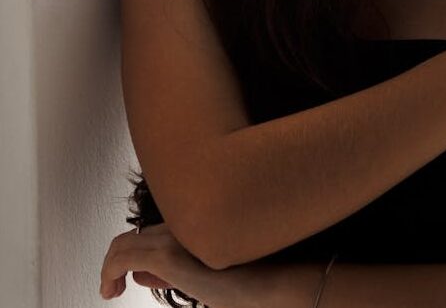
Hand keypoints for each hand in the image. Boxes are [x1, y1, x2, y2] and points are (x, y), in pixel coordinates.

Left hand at [99, 222, 264, 307]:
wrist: (268, 285)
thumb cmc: (245, 283)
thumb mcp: (202, 277)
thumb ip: (173, 271)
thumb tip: (140, 273)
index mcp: (196, 223)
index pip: (151, 233)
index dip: (134, 254)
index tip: (132, 276)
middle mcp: (184, 223)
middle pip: (134, 237)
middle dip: (117, 261)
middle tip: (113, 285)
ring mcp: (176, 237)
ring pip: (123, 245)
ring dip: (110, 268)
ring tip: (109, 289)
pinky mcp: (168, 255)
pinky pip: (122, 259)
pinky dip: (108, 273)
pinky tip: (110, 289)